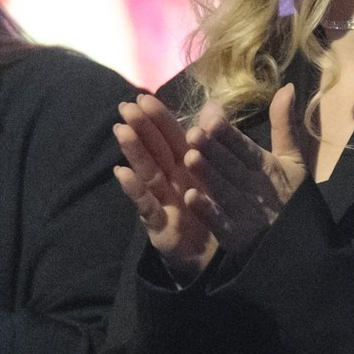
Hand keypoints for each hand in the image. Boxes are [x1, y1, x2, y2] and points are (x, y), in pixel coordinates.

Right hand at [114, 95, 217, 281]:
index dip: (159, 119)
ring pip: (147, 173)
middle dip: (141, 128)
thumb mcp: (232, 173)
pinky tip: (122, 173)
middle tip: (125, 106)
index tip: (144, 97)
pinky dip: (134, 190)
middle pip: (155, 151)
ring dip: (134, 152)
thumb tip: (215, 105)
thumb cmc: (220, 210)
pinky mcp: (160, 224)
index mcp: (191, 167)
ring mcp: (164, 201)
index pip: (173, 138)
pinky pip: (147, 205)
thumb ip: (224, 140)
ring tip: (121, 131)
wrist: (220, 257)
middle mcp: (173, 181)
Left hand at [182, 91, 309, 251]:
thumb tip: (288, 87)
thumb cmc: (289, 195)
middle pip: (233, 167)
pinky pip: (221, 223)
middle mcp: (259, 189)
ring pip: (225, 191)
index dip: (230, 136)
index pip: (247, 149)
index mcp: (270, 168)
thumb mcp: (292, 158)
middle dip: (214, 151)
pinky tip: (190, 197)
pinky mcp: (238, 237)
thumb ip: (284, 124)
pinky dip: (208, 211)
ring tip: (189, 157)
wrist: (296, 243)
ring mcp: (248, 213)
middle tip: (193, 133)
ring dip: (209, 176)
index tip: (212, 119)